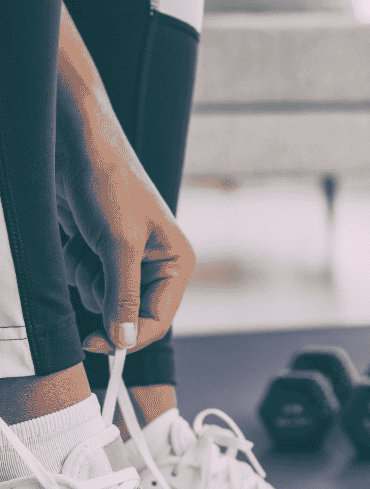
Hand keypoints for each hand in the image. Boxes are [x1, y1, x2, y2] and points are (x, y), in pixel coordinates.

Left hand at [55, 5, 194, 353]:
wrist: (74, 145)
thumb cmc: (108, 183)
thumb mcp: (118, 246)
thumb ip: (122, 298)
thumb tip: (124, 341)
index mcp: (176, 263)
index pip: (158, 318)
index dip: (129, 334)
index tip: (96, 343)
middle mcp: (155, 265)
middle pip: (128, 313)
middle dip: (103, 296)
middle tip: (94, 267)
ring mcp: (126, 261)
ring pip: (101, 299)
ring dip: (85, 279)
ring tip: (86, 245)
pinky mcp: (100, 253)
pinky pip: (84, 281)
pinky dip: (74, 266)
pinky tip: (77, 239)